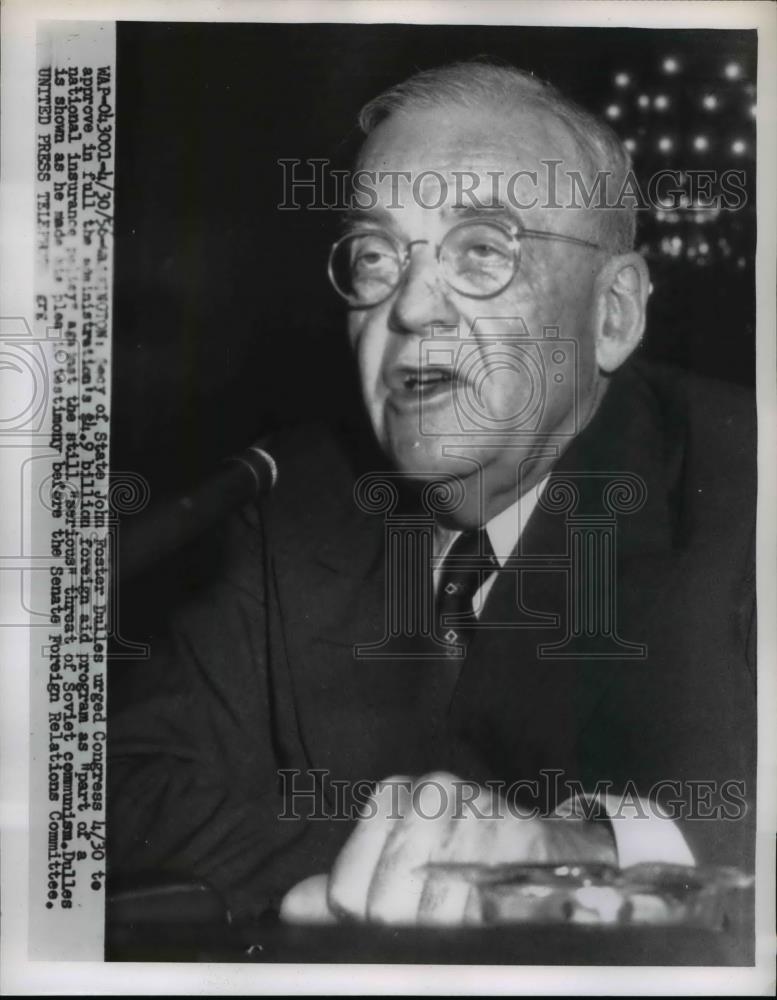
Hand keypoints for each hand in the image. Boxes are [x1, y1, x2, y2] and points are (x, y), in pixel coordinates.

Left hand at [280, 771, 616, 925]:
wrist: (550, 851)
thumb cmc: (462, 858)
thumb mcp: (397, 862)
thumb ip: (346, 886)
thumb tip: (293, 908)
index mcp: (394, 797)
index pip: (346, 888)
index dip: (359, 925)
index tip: (379, 930)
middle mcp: (434, 794)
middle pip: (386, 904)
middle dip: (402, 935)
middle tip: (422, 938)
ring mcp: (480, 812)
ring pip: (436, 914)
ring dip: (445, 935)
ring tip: (457, 931)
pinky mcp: (524, 838)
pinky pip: (487, 911)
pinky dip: (483, 928)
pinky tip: (485, 923)